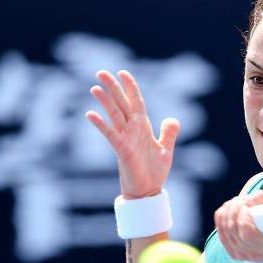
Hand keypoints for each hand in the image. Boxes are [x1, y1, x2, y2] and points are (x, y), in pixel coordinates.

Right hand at [86, 70, 179, 198]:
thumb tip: (172, 119)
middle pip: (122, 104)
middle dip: (113, 88)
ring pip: (114, 115)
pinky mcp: (121, 150)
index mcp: (143, 127)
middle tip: (101, 72)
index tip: (123, 73)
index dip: (130, 88)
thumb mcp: (166, 149)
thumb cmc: (155, 171)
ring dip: (105, 101)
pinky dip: (101, 124)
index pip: (136, 102)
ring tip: (95, 87)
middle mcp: (132, 130)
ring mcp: (125, 138)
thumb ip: (168, 133)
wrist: (149, 191)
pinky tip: (90, 114)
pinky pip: (110, 134)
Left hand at [215, 191, 262, 261]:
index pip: (247, 233)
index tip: (247, 205)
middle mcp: (251, 253)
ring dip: (228, 210)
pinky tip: (228, 208)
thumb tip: (248, 198)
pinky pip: (220, 230)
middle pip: (233, 228)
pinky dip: (222, 216)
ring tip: (236, 202)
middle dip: (234, 209)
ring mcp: (240, 254)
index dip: (243, 216)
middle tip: (241, 200)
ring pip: (225, 228)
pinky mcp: (232, 252)